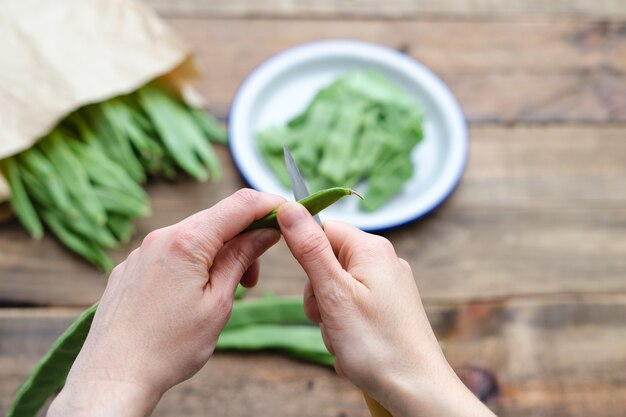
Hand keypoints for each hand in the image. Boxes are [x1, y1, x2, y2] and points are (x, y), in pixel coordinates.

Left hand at [48, 189, 283, 416]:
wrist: (113, 377)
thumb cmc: (168, 348)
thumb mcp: (218, 303)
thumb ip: (242, 259)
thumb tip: (265, 232)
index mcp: (186, 241)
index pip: (240, 204)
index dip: (269, 205)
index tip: (288, 216)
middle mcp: (160, 237)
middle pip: (216, 220)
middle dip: (244, 239)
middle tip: (253, 278)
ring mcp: (141, 252)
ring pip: (193, 237)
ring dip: (217, 254)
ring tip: (221, 293)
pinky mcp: (130, 268)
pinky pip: (170, 253)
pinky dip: (192, 263)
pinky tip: (191, 296)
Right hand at [277, 202, 495, 416]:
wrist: (417, 390)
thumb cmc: (377, 344)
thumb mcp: (333, 293)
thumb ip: (309, 249)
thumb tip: (288, 208)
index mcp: (372, 248)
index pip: (322, 230)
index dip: (306, 256)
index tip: (313, 287)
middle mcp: (383, 260)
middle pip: (327, 262)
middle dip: (319, 295)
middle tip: (331, 319)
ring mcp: (388, 285)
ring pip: (336, 289)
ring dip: (330, 317)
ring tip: (345, 337)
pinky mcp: (390, 307)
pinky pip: (352, 307)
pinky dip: (345, 327)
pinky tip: (355, 345)